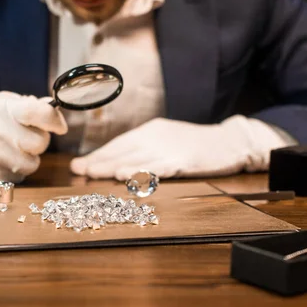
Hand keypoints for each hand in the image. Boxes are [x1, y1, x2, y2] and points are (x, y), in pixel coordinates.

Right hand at [0, 91, 67, 181]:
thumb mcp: (6, 105)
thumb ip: (32, 107)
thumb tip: (55, 113)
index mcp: (3, 107)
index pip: (39, 111)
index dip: (54, 121)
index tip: (59, 127)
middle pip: (40, 143)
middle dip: (38, 143)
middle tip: (24, 140)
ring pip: (31, 164)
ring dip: (27, 160)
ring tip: (11, 152)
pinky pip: (17, 178)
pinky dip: (14, 173)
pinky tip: (1, 163)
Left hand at [70, 116, 293, 180]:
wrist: (228, 141)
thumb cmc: (193, 144)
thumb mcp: (165, 139)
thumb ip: (143, 149)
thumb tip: (114, 162)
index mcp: (150, 130)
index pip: (119, 143)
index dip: (98, 154)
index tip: (79, 164)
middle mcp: (156, 137)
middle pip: (123, 150)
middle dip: (99, 161)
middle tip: (78, 169)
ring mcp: (169, 148)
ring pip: (136, 158)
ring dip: (113, 166)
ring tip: (94, 172)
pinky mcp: (183, 160)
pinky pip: (158, 167)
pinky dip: (141, 172)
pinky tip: (127, 176)